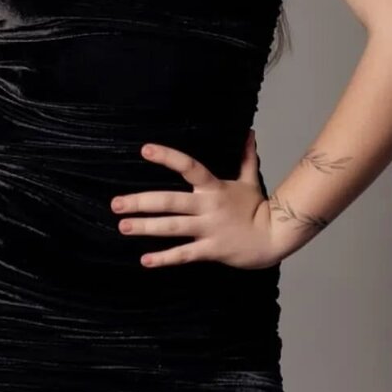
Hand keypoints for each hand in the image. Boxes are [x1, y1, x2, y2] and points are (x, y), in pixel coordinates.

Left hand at [110, 129, 282, 269]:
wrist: (276, 237)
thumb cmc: (259, 208)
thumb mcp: (250, 180)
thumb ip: (245, 157)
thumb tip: (249, 132)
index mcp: (214, 187)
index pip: (188, 166)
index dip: (167, 157)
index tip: (144, 150)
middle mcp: (208, 207)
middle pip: (170, 202)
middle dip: (141, 202)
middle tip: (116, 203)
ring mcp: (209, 229)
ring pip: (172, 227)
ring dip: (145, 227)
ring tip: (123, 226)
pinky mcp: (211, 250)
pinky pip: (184, 254)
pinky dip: (165, 258)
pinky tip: (145, 259)